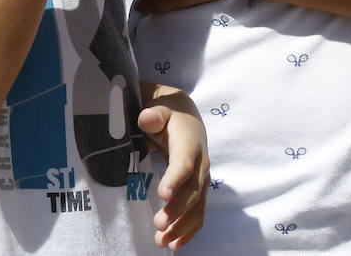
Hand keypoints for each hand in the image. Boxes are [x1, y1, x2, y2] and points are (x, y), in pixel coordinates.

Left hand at [138, 83, 209, 249]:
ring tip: (162, 241)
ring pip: (197, 207)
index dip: (175, 180)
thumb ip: (153, 113)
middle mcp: (201, 164)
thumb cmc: (168, 113)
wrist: (186, 116)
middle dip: (177, 211)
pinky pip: (199, 214)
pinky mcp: (200, 190)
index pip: (184, 164)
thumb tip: (147, 119)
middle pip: (192, 191)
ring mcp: (203, 179)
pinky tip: (175, 244)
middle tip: (158, 225)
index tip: (162, 195)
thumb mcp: (159, 107)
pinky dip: (189, 231)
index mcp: (190, 143)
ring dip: (182, 227)